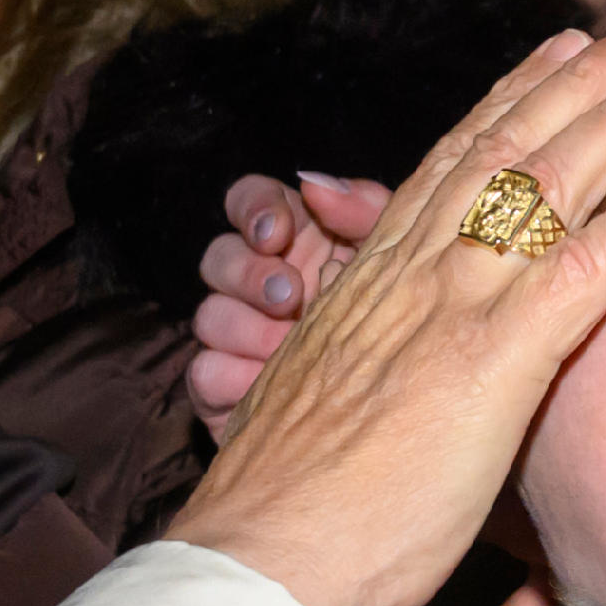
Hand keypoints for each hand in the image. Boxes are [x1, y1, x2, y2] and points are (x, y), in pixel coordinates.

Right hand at [169, 20, 605, 605]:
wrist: (259, 557)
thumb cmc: (287, 512)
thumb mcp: (313, 407)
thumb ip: (356, 371)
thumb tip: (378, 385)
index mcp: (367, 283)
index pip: (446, 166)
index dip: (507, 103)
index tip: (553, 57)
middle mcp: (409, 275)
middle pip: (504, 148)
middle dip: (579, 81)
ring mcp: (452, 309)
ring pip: (546, 182)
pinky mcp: (493, 362)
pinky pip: (585, 271)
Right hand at [186, 169, 385, 441]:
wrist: (397, 420)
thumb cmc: (401, 327)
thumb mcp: (396, 259)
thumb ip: (363, 210)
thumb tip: (315, 184)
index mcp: (297, 241)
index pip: (250, 201)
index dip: (253, 209)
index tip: (277, 233)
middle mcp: (259, 283)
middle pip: (219, 256)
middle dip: (248, 273)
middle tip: (289, 296)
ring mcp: (238, 337)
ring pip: (209, 314)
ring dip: (246, 328)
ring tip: (287, 348)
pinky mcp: (223, 389)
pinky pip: (204, 372)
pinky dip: (235, 377)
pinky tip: (269, 387)